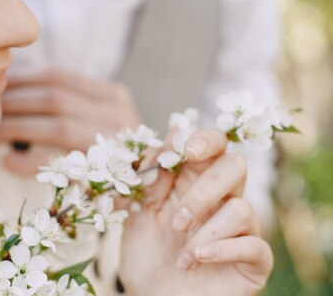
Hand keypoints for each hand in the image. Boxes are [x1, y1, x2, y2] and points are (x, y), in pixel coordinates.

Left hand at [0, 66, 140, 174]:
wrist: (147, 194)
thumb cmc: (108, 157)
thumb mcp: (95, 121)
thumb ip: (66, 103)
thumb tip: (10, 86)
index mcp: (112, 95)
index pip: (58, 75)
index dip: (21, 79)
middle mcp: (118, 114)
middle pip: (55, 98)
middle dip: (13, 102)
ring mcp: (117, 144)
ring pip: (57, 126)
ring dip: (15, 128)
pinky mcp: (109, 175)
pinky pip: (63, 164)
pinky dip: (32, 162)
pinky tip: (8, 161)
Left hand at [119, 129, 272, 295]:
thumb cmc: (146, 254)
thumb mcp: (136, 212)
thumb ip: (148, 177)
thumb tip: (170, 131)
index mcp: (193, 182)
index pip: (213, 146)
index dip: (206, 140)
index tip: (186, 151)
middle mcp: (221, 201)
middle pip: (235, 167)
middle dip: (204, 189)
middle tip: (177, 219)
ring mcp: (240, 230)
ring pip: (242, 209)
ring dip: (204, 231)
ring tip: (181, 254)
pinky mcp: (252, 261)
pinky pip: (255, 245)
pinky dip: (223, 250)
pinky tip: (197, 259)